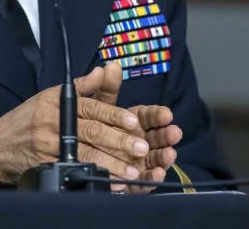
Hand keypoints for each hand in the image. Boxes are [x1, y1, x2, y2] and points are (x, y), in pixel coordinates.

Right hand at [0, 67, 149, 184]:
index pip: (92, 108)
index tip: (134, 122)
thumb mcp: (49, 96)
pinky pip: (75, 170)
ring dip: (111, 163)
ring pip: (86, 154)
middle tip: (141, 146)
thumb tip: (103, 71)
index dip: (114, 115)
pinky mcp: (48, 165)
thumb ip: (81, 87)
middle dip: (119, 140)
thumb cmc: (26, 119)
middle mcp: (55, 123)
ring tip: (131, 170)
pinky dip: (93, 176)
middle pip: (92, 132)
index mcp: (58, 103)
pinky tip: (109, 182)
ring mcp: (50, 147)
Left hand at [91, 62, 182, 192]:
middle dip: (166, 135)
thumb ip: (105, 88)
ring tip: (169, 154)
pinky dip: (151, 179)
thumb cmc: (92, 127)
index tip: (166, 114)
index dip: (158, 115)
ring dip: (164, 156)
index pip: (150, 116)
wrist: (74, 157)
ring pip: (155, 159)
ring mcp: (138, 162)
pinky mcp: (132, 181)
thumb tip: (109, 67)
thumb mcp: (96, 106)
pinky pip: (143, 182)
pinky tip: (157, 174)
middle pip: (157, 138)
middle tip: (174, 132)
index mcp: (134, 121)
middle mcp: (140, 141)